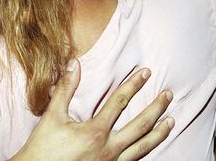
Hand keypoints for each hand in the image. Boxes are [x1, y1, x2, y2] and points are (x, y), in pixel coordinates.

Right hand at [13, 59, 173, 160]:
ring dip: (160, 133)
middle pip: (141, 125)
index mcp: (95, 131)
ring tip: (172, 121)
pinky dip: (146, 152)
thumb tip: (75, 64)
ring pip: (143, 147)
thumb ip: (66, 90)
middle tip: (169, 95)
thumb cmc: (43, 149)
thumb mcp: (52, 117)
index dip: (134, 84)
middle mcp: (108, 149)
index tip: (146, 72)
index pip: (121, 101)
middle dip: (157, 108)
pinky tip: (152, 146)